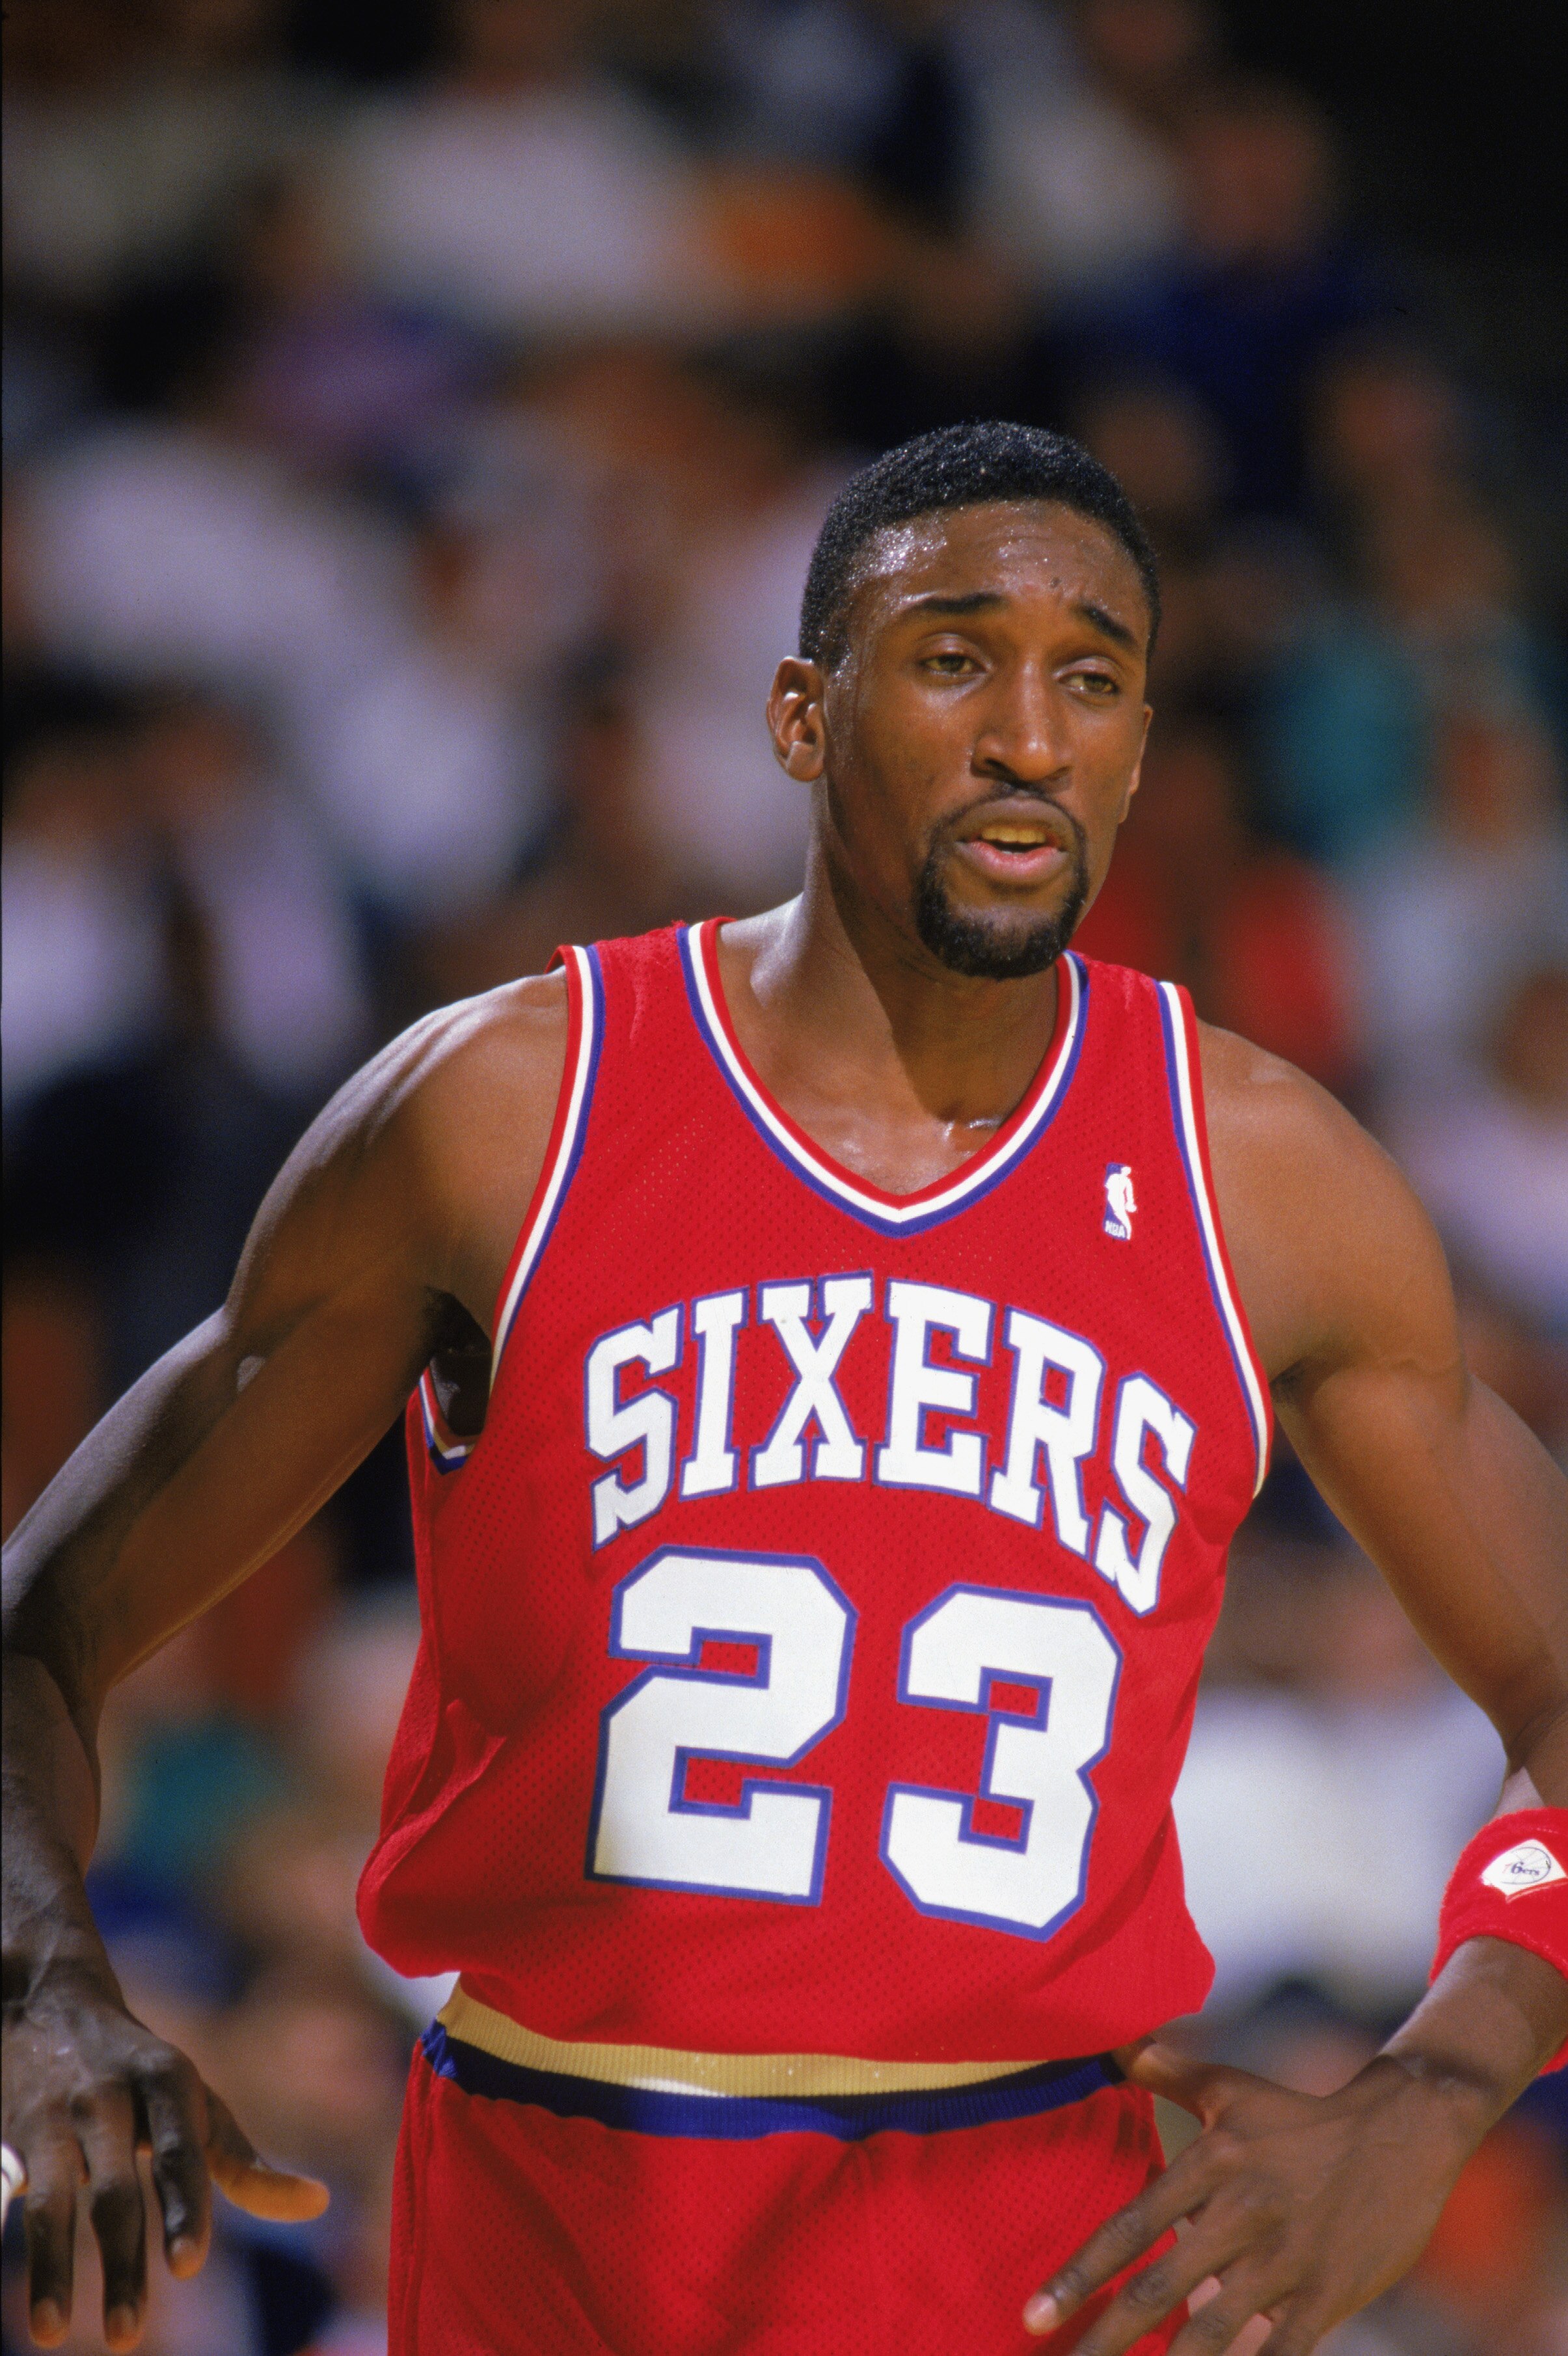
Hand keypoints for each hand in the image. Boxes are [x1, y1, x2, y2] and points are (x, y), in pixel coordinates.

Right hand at [2, 1961, 327, 2349]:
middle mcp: (110, 2096)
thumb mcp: (195, 2101)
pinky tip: (12, 2296)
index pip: (180, 2153)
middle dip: (121, 2265)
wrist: (49, 2001)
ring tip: (55, 2333)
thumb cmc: (139, 2069)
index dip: (184, 2209)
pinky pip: (7, 2192)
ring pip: (52, 2202)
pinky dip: (8, 2229)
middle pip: (116, 2192)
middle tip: (127, 2339)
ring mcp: (54, 2114)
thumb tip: (317, 2202)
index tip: (187, 2267)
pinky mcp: (9, 2132)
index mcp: (168, 2083)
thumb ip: (242, 2160)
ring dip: (52, 2270)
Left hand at [1021, 2039, 1481, 2354]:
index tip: (1033, 2314)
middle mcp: (1243, 2213)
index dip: (1079, 2275)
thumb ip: (1165, 2069)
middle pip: (1160, 2291)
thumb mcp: (1229, 2087)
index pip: (1132, 2228)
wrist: (1401, 2134)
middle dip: (1105, 2339)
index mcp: (1212, 2163)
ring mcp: (1287, 2260)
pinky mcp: (1328, 2295)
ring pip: (1212, 2334)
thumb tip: (1109, 2041)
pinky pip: (1279, 2354)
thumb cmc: (1300, 2114)